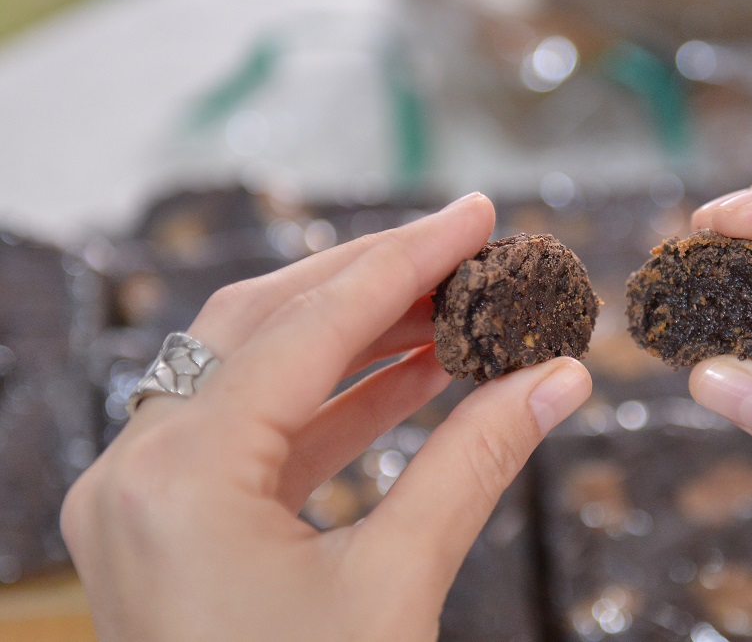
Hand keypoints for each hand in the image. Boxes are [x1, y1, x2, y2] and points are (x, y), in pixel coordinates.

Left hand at [60, 193, 591, 641]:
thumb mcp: (398, 588)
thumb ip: (476, 464)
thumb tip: (561, 379)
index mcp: (178, 480)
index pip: (307, 328)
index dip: (404, 261)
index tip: (475, 216)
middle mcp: (137, 472)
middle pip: (261, 323)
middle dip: (373, 279)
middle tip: (464, 248)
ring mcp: (142, 500)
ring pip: (252, 372)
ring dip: (357, 337)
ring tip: (452, 308)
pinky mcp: (167, 527)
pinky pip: (254, 435)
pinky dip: (333, 400)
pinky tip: (411, 376)